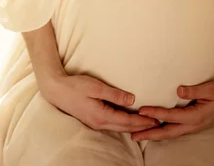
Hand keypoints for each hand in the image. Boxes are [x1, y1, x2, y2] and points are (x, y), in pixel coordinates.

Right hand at [41, 73, 159, 132]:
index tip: (156, 119)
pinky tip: (128, 121)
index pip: (127, 121)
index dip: (142, 121)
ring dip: (133, 126)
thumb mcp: (96, 87)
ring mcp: (95, 123)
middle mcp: (99, 123)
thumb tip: (132, 100)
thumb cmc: (75, 86)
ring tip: (146, 123)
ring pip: (119, 127)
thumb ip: (114, 94)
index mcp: (102, 116)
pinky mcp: (92, 120)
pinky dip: (123, 124)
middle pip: (125, 127)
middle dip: (141, 126)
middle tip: (157, 123)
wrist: (56, 90)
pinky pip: (112, 124)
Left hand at [130, 80, 213, 141]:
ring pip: (170, 133)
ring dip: (154, 135)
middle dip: (150, 134)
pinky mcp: (192, 124)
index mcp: (196, 116)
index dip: (155, 114)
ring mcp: (193, 126)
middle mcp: (193, 124)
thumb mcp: (210, 88)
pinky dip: (163, 131)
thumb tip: (177, 90)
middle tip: (133, 135)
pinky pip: (175, 130)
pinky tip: (154, 130)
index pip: (171, 116)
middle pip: (167, 132)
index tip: (141, 111)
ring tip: (138, 135)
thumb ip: (194, 90)